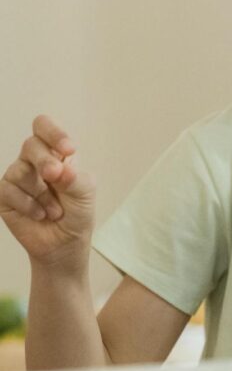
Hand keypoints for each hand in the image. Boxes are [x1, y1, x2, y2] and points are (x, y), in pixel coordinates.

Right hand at [0, 116, 94, 269]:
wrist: (65, 243)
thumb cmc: (77, 212)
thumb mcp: (85, 191)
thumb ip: (74, 178)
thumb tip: (59, 170)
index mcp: (55, 151)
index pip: (44, 126)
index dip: (53, 133)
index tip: (68, 150)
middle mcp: (34, 159)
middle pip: (30, 144)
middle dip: (44, 161)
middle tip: (55, 177)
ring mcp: (17, 176)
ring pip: (20, 170)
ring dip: (41, 193)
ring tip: (54, 211)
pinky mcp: (5, 195)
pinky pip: (8, 190)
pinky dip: (28, 204)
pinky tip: (39, 215)